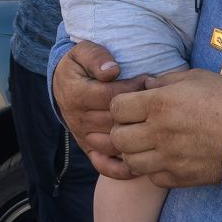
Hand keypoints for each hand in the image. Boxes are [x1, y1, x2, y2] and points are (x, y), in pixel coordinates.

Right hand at [51, 42, 146, 179]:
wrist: (64, 84)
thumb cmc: (80, 65)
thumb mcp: (83, 52)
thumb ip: (96, 56)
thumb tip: (111, 70)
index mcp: (75, 94)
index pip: (110, 97)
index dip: (133, 89)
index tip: (148, 80)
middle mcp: (77, 119)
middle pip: (114, 122)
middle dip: (139, 112)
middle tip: (157, 103)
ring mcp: (83, 136)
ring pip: (113, 145)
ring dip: (135, 139)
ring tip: (152, 125)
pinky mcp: (88, 149)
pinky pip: (103, 165)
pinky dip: (121, 169)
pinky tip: (141, 162)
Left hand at [109, 67, 221, 187]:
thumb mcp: (196, 78)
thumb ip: (166, 81)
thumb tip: (146, 85)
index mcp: (159, 103)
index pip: (116, 108)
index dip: (122, 106)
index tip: (134, 105)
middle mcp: (158, 132)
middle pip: (118, 138)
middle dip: (123, 130)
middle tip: (137, 126)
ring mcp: (168, 158)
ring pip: (131, 162)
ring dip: (135, 153)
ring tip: (149, 145)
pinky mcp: (180, 177)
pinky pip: (152, 178)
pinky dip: (154, 170)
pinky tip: (166, 159)